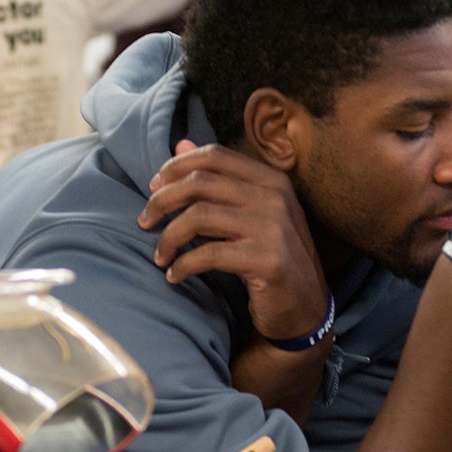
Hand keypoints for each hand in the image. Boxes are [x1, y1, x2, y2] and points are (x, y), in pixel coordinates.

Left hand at [138, 140, 328, 341]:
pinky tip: (174, 275)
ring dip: (168, 237)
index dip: (177, 167)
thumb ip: (218, 178)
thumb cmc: (272, 256)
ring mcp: (273, 228)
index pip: (215, 156)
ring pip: (199, 217)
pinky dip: (182, 266)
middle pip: (200, 183)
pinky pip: (208, 255)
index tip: (154, 187)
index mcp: (272, 179)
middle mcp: (275, 197)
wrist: (305, 307)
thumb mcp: (251, 212)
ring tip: (159, 254)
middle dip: (162, 201)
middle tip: (145, 221)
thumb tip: (180, 143)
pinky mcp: (267, 260)